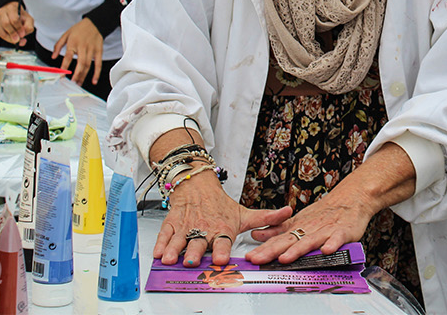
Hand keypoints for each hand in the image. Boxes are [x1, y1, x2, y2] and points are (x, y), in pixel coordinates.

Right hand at [0, 2, 34, 45]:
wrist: (13, 14)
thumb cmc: (21, 17)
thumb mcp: (28, 19)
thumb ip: (28, 26)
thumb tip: (22, 35)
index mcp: (11, 8)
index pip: (14, 19)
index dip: (18, 28)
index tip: (22, 34)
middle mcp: (1, 12)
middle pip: (5, 24)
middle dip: (12, 33)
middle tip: (17, 39)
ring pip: (0, 30)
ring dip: (8, 37)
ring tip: (15, 40)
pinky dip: (4, 37)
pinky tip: (10, 36)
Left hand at [53, 17, 105, 85]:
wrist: (95, 22)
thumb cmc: (79, 29)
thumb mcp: (66, 34)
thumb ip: (58, 46)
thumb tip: (53, 57)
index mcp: (73, 43)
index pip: (68, 57)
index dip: (64, 67)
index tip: (61, 76)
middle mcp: (83, 47)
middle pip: (81, 63)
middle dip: (77, 74)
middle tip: (73, 83)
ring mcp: (92, 49)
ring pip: (88, 65)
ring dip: (84, 75)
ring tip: (79, 83)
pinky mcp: (99, 51)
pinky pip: (98, 63)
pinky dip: (97, 72)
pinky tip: (94, 80)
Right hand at [156, 170, 291, 268]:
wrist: (197, 186)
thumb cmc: (221, 205)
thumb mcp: (244, 213)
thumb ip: (266, 218)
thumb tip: (289, 212)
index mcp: (221, 228)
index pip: (222, 241)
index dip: (221, 250)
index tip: (221, 258)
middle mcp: (203, 230)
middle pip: (198, 243)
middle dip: (195, 253)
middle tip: (192, 261)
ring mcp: (186, 227)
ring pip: (179, 240)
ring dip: (174, 249)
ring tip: (170, 258)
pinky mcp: (172, 225)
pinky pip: (164, 234)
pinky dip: (160, 243)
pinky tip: (157, 252)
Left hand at [244, 181, 378, 265]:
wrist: (352, 197)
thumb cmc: (326, 212)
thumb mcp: (299, 219)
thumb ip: (278, 229)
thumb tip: (257, 234)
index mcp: (299, 227)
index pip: (278, 240)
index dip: (264, 249)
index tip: (250, 257)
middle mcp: (310, 229)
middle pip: (289, 241)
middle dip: (273, 250)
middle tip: (258, 259)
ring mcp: (326, 230)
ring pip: (310, 241)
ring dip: (298, 250)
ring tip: (285, 258)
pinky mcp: (344, 231)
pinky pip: (338, 238)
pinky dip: (333, 243)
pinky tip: (327, 250)